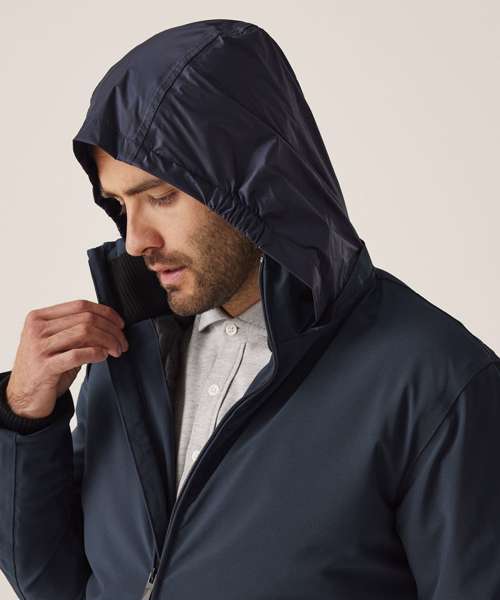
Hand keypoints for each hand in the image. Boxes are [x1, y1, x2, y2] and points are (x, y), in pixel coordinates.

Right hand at [5, 299, 127, 417]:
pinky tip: (103, 357)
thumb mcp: (59, 344)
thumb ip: (78, 331)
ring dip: (108, 341)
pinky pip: (78, 354)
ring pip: (85, 333)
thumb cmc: (46, 369)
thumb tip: (110, 325)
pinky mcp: (45, 367)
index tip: (120, 324)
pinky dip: (96, 353)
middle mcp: (37, 329)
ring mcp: (39, 347)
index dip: (105, 313)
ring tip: (116, 351)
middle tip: (122, 342)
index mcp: (39, 317)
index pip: (80, 306)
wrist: (24, 399)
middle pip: (86, 319)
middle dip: (111, 330)